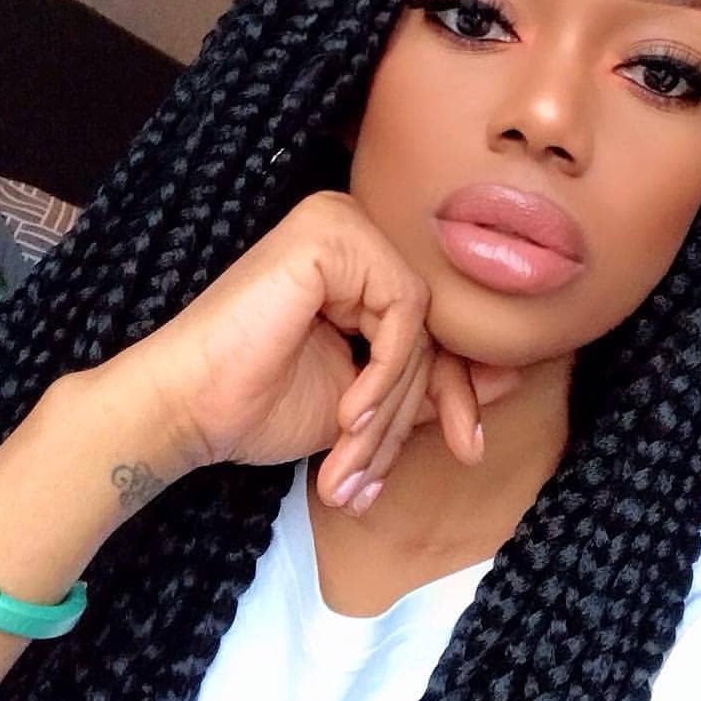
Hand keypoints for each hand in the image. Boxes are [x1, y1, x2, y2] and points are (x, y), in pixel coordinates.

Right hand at [106, 191, 520, 505]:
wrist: (187, 410)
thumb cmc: (260, 403)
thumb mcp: (369, 401)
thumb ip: (431, 384)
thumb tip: (513, 376)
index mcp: (362, 263)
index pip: (436, 326)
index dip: (455, 391)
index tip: (466, 446)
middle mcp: (356, 232)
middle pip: (431, 327)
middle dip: (421, 411)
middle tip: (378, 475)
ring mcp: (343, 225)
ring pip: (420, 326)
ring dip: (392, 407)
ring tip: (352, 461)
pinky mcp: (331, 234)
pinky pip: (402, 310)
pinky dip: (385, 374)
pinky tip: (347, 414)